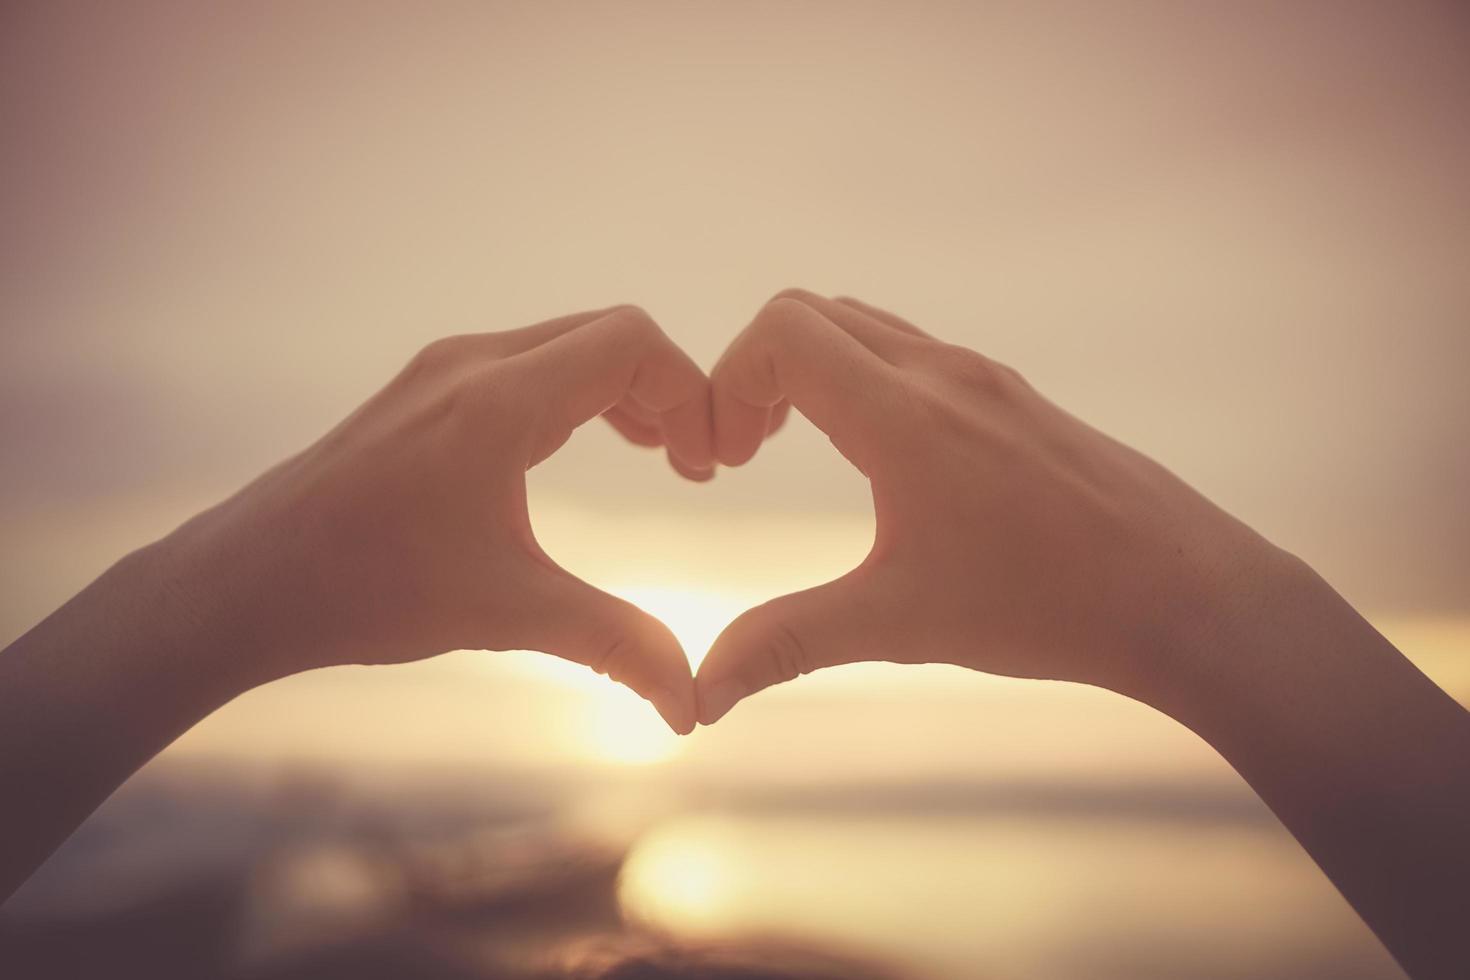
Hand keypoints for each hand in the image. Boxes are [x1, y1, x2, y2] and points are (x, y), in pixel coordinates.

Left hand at [163, 305, 711, 732]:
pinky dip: (579, 394)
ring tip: (660, 458)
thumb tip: (692, 707)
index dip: (690, 390)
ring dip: (625, 392)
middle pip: (608, 335)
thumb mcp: (507, 614)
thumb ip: (614, 646)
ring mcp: (444, 370)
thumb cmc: (368, 589)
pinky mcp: (426, 389)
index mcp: (498, 401)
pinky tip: (589, 447)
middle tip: (694, 467)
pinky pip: (530, 363)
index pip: (631, 342)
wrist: (250, 581)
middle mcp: (473, 363)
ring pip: (567, 345)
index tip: (709, 463)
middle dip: (667, 393)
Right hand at [694, 290, 1283, 721]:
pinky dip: (862, 380)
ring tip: (795, 450)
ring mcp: (984, 378)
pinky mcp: (1014, 398)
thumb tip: (700, 695)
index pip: (782, 330)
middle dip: (756, 374)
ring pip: (864, 326)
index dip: (728, 381)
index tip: (728, 463)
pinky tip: (876, 463)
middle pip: (811, 313)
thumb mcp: (900, 623)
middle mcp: (942, 373)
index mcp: (905, 413)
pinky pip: (912, 352)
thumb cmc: (1046, 604)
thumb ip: (787, 643)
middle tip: (747, 455)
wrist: (1183, 593)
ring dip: (809, 372)